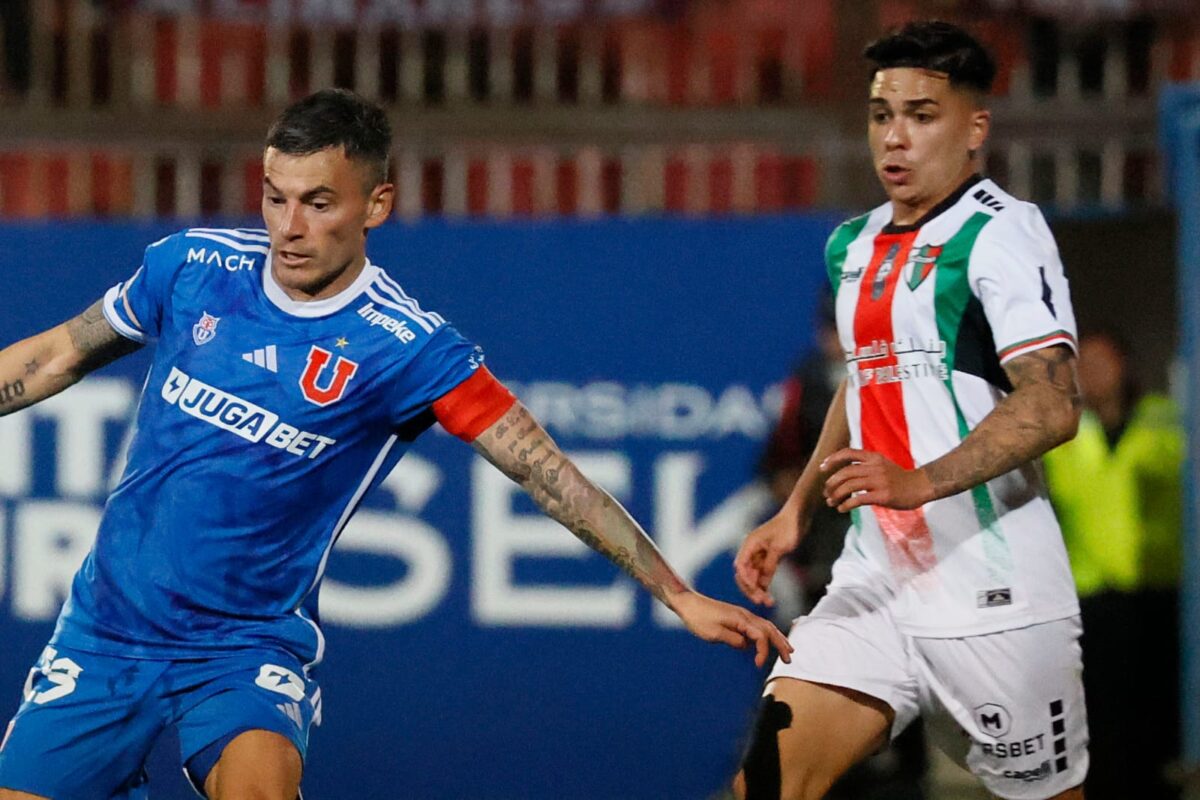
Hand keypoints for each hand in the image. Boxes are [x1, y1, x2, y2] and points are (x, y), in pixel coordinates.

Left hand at [670, 590, 792, 666]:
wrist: (687, 602)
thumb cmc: (698, 618)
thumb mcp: (713, 633)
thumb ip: (732, 639)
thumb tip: (746, 646)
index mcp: (740, 619)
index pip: (760, 636)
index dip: (763, 651)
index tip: (758, 665)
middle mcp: (745, 615)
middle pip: (769, 629)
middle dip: (781, 644)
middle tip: (789, 659)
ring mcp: (742, 615)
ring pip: (766, 626)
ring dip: (777, 638)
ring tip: (787, 650)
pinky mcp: (737, 617)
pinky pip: (758, 626)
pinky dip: (767, 634)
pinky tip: (768, 642)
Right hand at [733, 512, 801, 607]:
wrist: (798, 517)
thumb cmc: (788, 527)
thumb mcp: (779, 547)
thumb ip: (769, 565)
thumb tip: (762, 583)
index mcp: (750, 544)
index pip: (741, 566)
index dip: (746, 580)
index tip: (756, 590)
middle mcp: (751, 550)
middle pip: (745, 574)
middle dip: (751, 588)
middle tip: (760, 601)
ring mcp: (759, 555)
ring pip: (754, 576)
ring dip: (758, 589)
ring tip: (768, 602)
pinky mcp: (768, 558)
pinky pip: (763, 574)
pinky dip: (765, 584)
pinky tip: (770, 595)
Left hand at [821, 448, 934, 511]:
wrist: (920, 486)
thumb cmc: (899, 478)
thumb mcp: (882, 465)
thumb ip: (865, 466)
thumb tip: (842, 475)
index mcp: (874, 458)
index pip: (848, 453)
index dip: (833, 459)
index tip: (822, 468)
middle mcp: (875, 467)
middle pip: (845, 472)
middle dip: (831, 483)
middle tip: (826, 493)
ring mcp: (879, 481)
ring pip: (849, 486)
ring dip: (836, 495)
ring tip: (831, 502)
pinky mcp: (883, 495)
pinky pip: (858, 500)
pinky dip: (846, 505)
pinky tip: (842, 509)